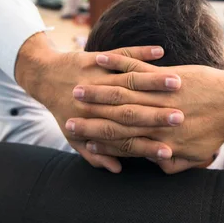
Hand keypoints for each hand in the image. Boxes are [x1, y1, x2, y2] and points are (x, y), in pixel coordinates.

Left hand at [15, 33, 183, 172]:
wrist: (43, 77)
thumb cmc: (64, 110)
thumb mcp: (74, 139)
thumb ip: (95, 156)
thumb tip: (116, 170)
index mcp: (94, 123)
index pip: (127, 140)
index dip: (148, 147)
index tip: (169, 151)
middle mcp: (97, 101)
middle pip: (133, 110)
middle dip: (157, 114)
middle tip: (180, 118)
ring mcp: (98, 78)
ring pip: (131, 80)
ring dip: (155, 81)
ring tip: (177, 83)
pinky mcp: (98, 59)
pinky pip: (124, 54)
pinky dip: (142, 51)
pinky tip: (160, 51)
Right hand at [68, 54, 223, 172]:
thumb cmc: (218, 128)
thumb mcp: (197, 153)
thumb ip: (175, 163)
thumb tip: (158, 166)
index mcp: (160, 140)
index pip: (122, 142)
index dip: (99, 141)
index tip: (81, 139)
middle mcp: (155, 118)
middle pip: (114, 116)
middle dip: (89, 116)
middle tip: (68, 114)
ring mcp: (158, 95)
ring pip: (121, 91)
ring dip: (96, 90)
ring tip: (76, 88)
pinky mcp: (165, 76)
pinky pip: (136, 67)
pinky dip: (116, 62)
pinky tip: (98, 59)